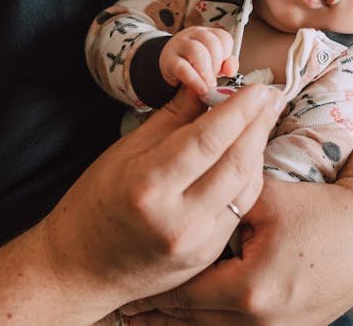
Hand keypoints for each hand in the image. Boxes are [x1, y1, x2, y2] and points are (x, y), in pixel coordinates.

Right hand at [38, 85, 283, 316]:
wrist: (81, 269)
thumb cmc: (95, 202)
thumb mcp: (126, 151)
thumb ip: (172, 118)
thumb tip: (206, 84)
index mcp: (149, 185)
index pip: (207, 140)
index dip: (238, 110)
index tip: (257, 88)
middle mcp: (177, 218)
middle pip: (236, 163)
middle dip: (259, 125)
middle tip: (271, 97)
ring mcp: (197, 242)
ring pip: (246, 187)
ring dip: (258, 149)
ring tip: (263, 120)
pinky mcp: (208, 255)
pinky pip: (240, 208)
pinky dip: (247, 178)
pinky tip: (247, 155)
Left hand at [119, 179, 352, 325]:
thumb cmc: (320, 208)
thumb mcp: (264, 198)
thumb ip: (218, 195)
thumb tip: (178, 181)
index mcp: (248, 289)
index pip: (182, 294)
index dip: (152, 290)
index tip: (124, 287)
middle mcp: (260, 320)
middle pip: (193, 321)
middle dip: (159, 314)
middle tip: (124, 310)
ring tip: (146, 320)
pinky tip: (189, 321)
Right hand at [160, 27, 238, 93]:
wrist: (168, 67)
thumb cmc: (194, 64)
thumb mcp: (214, 63)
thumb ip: (227, 65)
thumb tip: (230, 70)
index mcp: (207, 34)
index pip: (223, 37)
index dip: (227, 54)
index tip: (224, 69)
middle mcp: (193, 36)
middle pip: (211, 42)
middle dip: (217, 64)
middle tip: (215, 78)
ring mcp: (179, 46)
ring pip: (197, 51)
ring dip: (206, 71)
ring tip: (209, 84)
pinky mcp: (169, 61)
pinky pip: (183, 68)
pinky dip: (195, 80)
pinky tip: (201, 89)